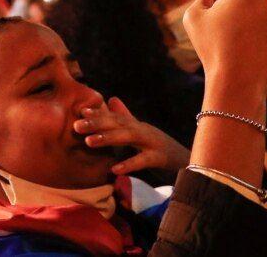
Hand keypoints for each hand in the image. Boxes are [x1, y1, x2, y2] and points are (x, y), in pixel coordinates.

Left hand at [74, 97, 189, 176]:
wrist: (191, 163)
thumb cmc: (162, 150)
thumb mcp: (142, 133)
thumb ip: (126, 117)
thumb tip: (112, 99)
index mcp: (138, 126)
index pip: (115, 117)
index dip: (98, 114)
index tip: (80, 112)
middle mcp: (144, 130)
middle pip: (119, 124)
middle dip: (97, 123)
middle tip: (75, 126)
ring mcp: (153, 142)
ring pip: (129, 137)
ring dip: (108, 138)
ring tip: (88, 142)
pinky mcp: (161, 158)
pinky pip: (143, 160)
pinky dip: (129, 164)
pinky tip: (114, 169)